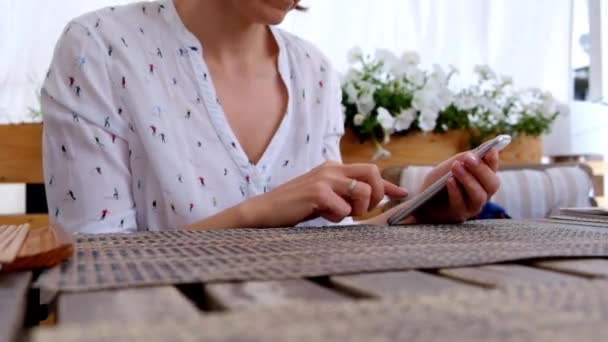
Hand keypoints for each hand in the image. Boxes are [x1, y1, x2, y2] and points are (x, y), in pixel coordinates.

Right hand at [240, 161, 407, 227]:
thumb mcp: (323, 196)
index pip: (370, 171)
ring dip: (357, 209)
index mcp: (333, 167)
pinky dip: (337, 217)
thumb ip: (344, 194)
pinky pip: (344, 209)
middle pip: (373, 173)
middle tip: (363, 211)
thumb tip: (369, 200)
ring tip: (337, 214)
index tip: (403, 195)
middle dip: (377, 194)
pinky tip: (321, 216)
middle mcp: (331, 168)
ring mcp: (325, 179)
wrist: (266, 211)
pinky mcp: (318, 193)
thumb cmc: (295, 206)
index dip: (389, 185)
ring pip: (364, 191)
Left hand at [414, 149, 500, 222]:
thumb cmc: (437, 183)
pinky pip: (460, 204)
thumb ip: (462, 159)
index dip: (493, 160)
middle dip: (481, 169)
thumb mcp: (447, 167)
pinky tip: (449, 180)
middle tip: (469, 158)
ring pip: (479, 196)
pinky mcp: (459, 215)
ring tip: (456, 167)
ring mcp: (472, 207)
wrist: (421, 202)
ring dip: (468, 179)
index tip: (491, 150)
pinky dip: (455, 191)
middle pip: (492, 184)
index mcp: (482, 180)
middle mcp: (482, 194)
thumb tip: (476, 153)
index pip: (493, 170)